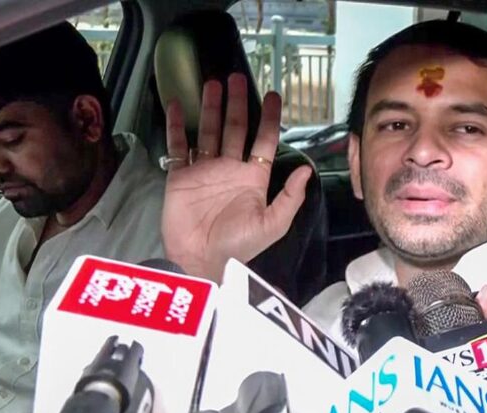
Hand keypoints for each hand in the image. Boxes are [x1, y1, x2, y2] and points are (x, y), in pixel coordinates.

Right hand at [161, 73, 311, 281]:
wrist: (201, 260)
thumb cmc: (239, 245)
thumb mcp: (273, 224)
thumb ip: (290, 198)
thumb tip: (308, 170)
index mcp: (254, 178)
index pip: (265, 141)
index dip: (270, 119)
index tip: (274, 96)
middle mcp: (230, 169)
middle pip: (236, 129)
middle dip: (238, 104)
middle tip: (238, 78)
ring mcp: (205, 170)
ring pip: (210, 131)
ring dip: (212, 108)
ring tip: (213, 83)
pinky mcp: (180, 176)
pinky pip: (179, 146)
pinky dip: (177, 126)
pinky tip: (179, 105)